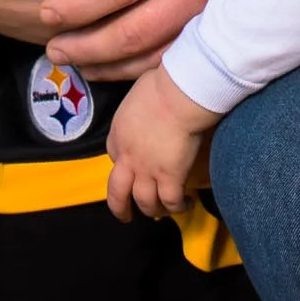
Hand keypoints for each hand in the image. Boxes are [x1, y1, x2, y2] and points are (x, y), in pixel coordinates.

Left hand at [41, 0, 267, 79]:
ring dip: (119, 64)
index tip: (50, 12)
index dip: (81, 3)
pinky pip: (194, 51)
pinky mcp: (243, 14)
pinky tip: (136, 68)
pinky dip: (158, 67)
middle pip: (134, 28)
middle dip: (90, 45)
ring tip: (84, 66)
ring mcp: (224, 2)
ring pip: (163, 50)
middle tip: (55, 51)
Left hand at [105, 67, 219, 221]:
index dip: (122, 165)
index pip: (113, 157)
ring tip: (161, 212)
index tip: (131, 168)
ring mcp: (147, 171)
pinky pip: (170, 202)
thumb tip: (151, 101)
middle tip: (125, 215)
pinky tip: (186, 204)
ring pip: (144, 203)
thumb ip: (140, 106)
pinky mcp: (170, 178)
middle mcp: (128, 159)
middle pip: (117, 193)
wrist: (177, 96)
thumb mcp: (138, 94)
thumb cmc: (160, 85)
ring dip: (151, 210)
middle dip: (119, 208)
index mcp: (118, 135)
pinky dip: (177, 207)